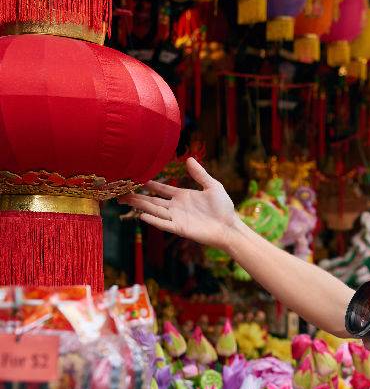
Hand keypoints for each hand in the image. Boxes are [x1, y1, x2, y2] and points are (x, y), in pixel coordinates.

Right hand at [118, 158, 239, 250]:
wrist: (229, 227)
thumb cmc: (223, 207)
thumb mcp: (212, 186)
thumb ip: (200, 174)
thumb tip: (190, 159)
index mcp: (182, 196)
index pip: (161, 189)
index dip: (149, 184)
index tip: (136, 177)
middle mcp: (176, 207)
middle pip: (152, 200)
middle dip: (136, 196)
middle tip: (120, 190)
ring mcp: (177, 218)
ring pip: (154, 210)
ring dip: (140, 205)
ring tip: (124, 199)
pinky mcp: (180, 229)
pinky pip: (164, 224)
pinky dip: (153, 220)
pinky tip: (142, 215)